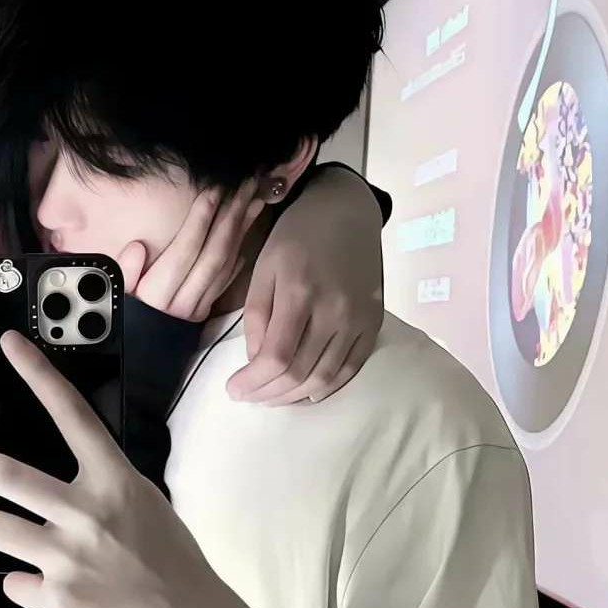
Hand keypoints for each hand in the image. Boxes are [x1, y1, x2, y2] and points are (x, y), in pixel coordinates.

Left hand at [0, 332, 231, 607]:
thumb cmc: (170, 559)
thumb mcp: (143, 503)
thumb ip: (100, 488)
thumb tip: (52, 488)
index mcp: (115, 479)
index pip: (71, 413)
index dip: (37, 374)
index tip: (8, 344)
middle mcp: (87, 512)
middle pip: (7, 474)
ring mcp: (68, 556)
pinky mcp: (57, 599)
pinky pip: (17, 584)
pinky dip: (25, 584)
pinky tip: (45, 587)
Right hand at [119, 179, 265, 321]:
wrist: (130, 366)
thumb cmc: (117, 326)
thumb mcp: (111, 300)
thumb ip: (123, 274)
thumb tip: (137, 247)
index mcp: (155, 296)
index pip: (185, 251)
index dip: (201, 221)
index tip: (214, 191)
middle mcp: (181, 302)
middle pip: (213, 255)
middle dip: (231, 218)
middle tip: (246, 186)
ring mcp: (195, 311)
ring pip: (224, 266)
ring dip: (241, 233)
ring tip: (254, 202)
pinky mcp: (201, 317)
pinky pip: (224, 284)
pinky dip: (236, 259)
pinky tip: (244, 239)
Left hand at [227, 166, 384, 404]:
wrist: (346, 210)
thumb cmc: (296, 237)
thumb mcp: (264, 269)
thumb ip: (257, 317)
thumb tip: (256, 362)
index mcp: (300, 292)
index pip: (276, 357)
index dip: (252, 383)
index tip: (233, 389)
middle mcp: (335, 309)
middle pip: (299, 373)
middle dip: (267, 394)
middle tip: (248, 397)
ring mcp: (359, 318)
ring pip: (325, 378)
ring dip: (293, 396)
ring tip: (271, 397)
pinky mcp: (375, 321)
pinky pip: (351, 368)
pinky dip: (327, 387)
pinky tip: (306, 392)